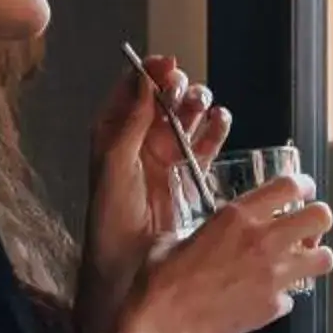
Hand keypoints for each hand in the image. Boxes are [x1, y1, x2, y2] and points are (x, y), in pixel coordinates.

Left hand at [82, 53, 230, 324]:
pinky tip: (221, 124)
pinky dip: (213, 133)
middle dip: (177, 91)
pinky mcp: (184, 180)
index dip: (149, 74)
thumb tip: (144, 79)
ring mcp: (161, 163)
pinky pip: (202, 148)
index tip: (167, 64)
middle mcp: (136, 145)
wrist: (124, 268)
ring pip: (184, 122)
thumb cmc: (110, 220)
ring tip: (206, 107)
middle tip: (187, 90)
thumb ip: (129, 121)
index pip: (132, 92)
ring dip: (197, 110)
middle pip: (162, 103)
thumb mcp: (114, 164)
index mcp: (112, 137)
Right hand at [119, 169, 332, 332]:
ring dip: (315, 257)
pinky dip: (283, 296)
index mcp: (239, 216)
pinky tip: (266, 297)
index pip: (291, 186)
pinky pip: (293, 296)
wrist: (164, 323)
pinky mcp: (273, 306)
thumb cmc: (163, 278)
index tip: (305, 190)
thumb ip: (207, 229)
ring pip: (324, 258)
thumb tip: (210, 232)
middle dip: (319, 219)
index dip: (304, 185)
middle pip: (322, 217)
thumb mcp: (179, 236)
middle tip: (308, 227)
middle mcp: (263, 241)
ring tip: (301, 261)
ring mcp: (273, 275)